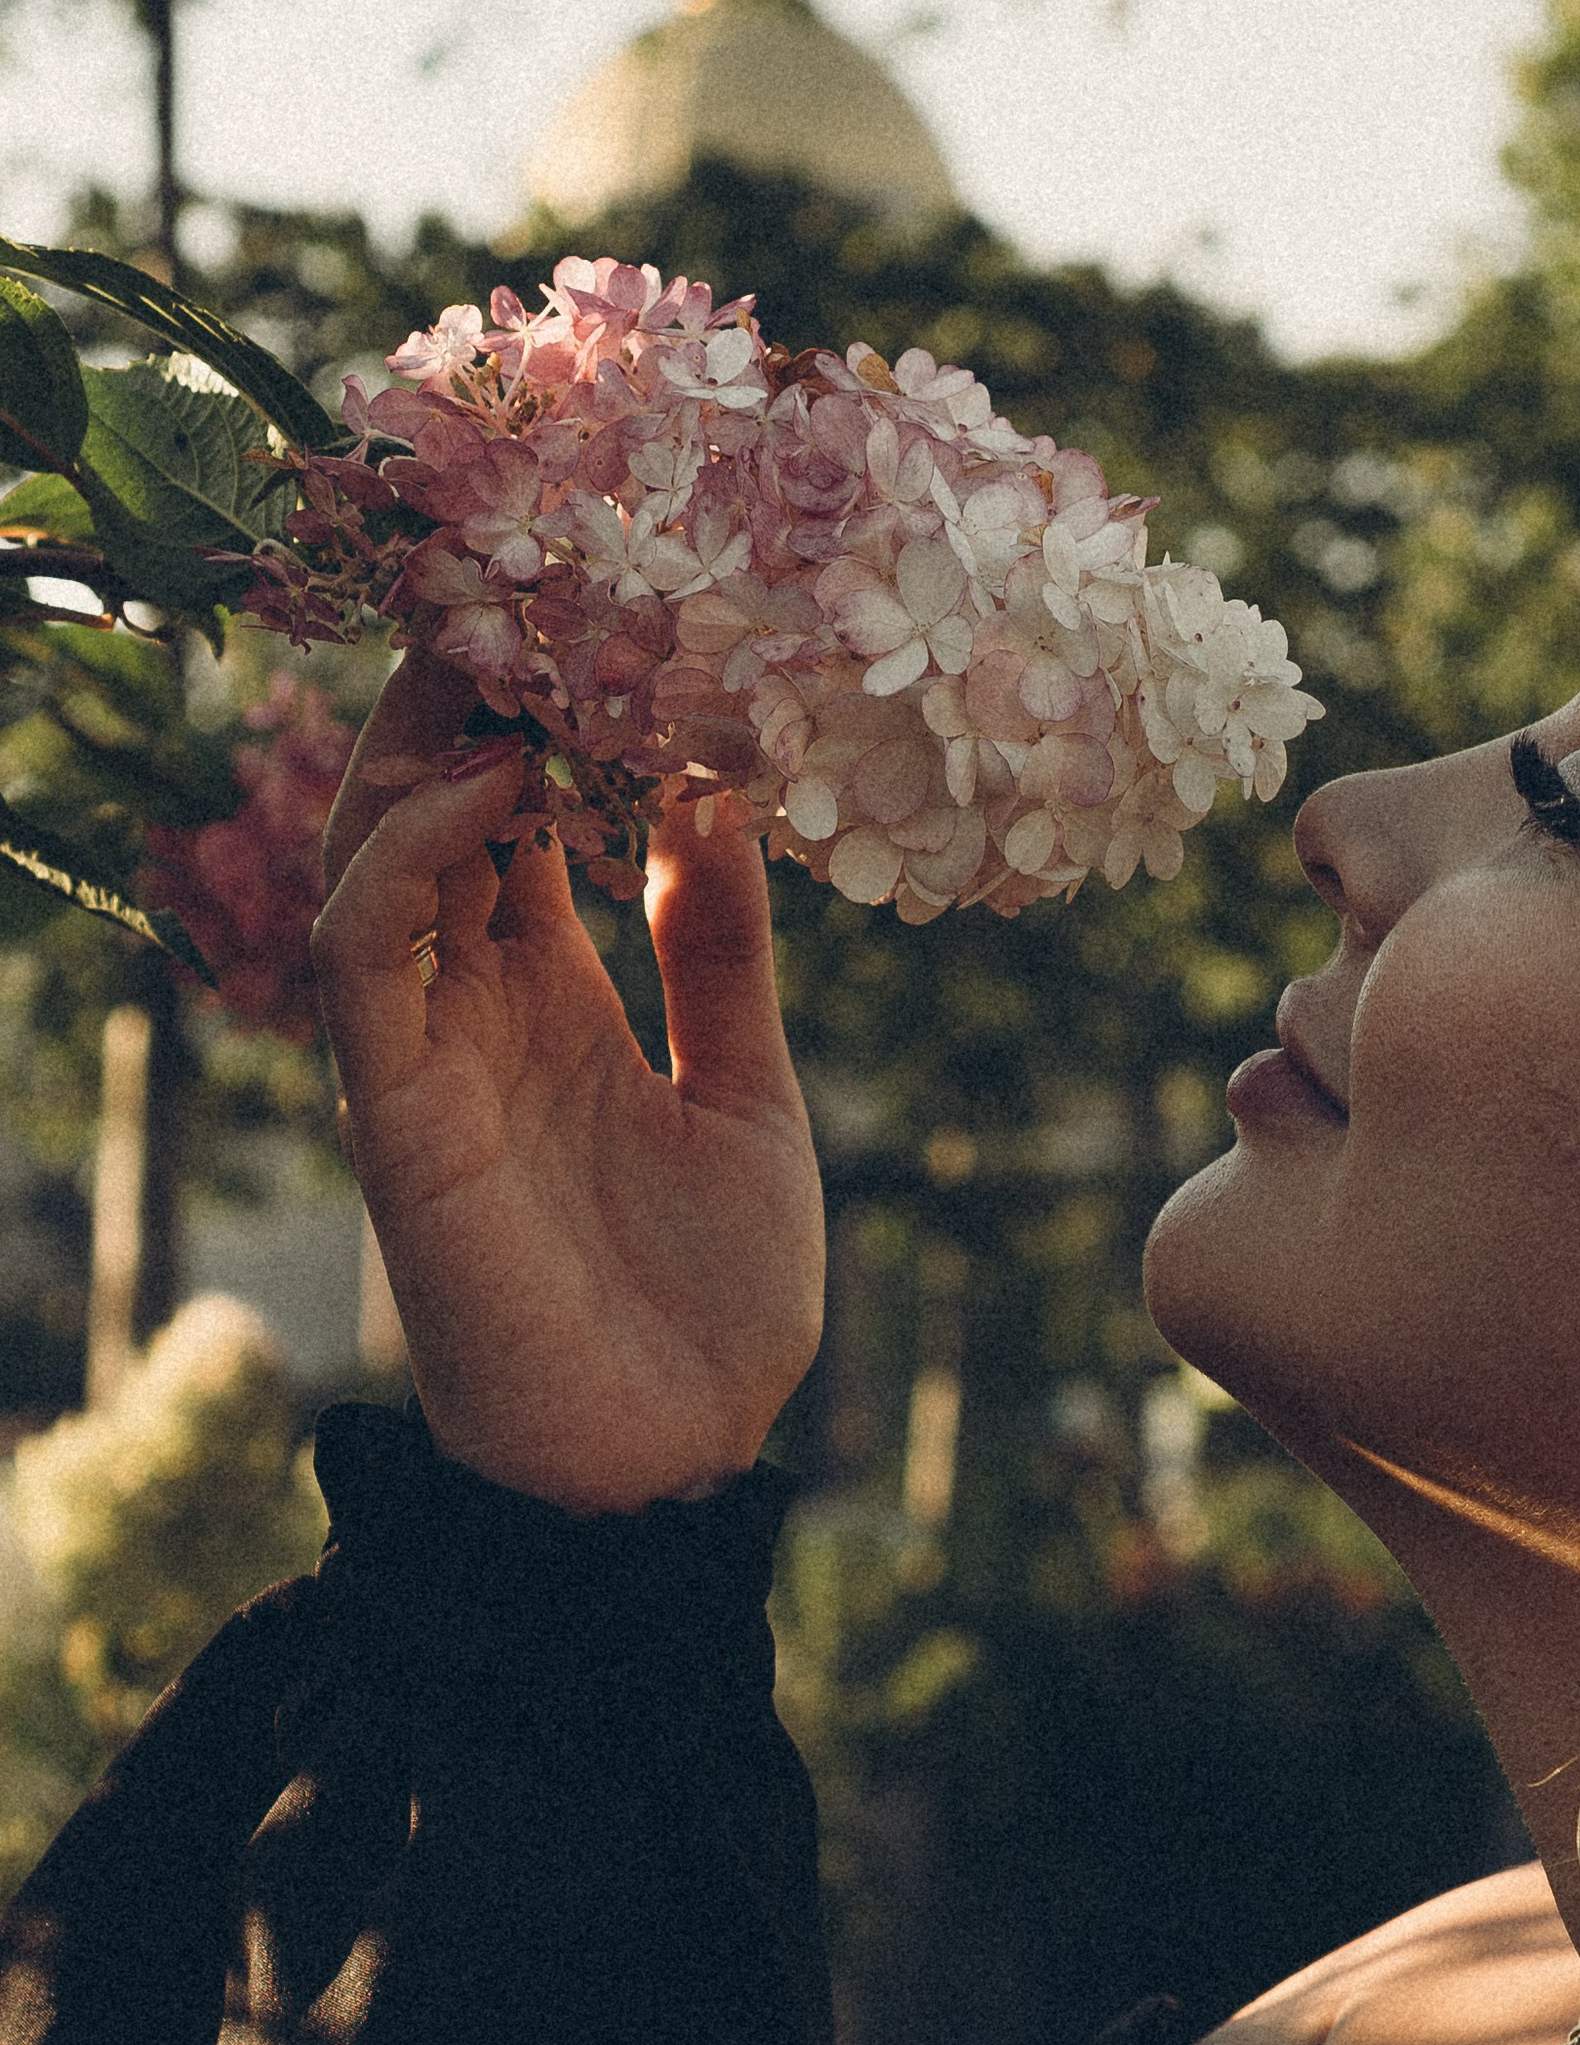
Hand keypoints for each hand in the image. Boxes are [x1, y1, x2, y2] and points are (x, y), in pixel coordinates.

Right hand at [313, 651, 824, 1511]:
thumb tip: (721, 793)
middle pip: (428, 804)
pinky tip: (486, 789)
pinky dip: (408, 855)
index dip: (545, 712)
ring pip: (368, 851)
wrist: (677, 1459)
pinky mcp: (397, 1108)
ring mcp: (427, 1051)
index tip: (606, 609)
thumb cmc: (714, 1299)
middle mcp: (478, 1005)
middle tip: (534, 584)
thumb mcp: (751, 1091)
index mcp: (560, 995)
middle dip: (466, 694)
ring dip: (423, 744)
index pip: (515, 815)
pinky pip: (364, 950)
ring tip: (506, 649)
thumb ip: (724, 951)